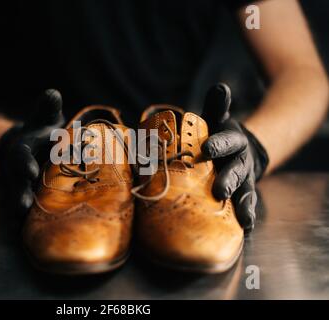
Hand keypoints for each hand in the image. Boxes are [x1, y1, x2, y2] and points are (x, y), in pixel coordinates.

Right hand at [0, 89, 64, 214]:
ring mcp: (21, 187)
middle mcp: (18, 172)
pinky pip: (25, 212)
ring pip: (20, 201)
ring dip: (23, 212)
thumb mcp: (43, 117)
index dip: (26, 164)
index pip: (23, 158)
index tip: (32, 170)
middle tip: (26, 205)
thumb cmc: (41, 131)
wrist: (26, 148)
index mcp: (22, 152)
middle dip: (21, 193)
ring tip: (25, 224)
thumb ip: (46, 106)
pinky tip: (27, 234)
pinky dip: (24, 223)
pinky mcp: (27, 198)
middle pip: (18, 184)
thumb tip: (53, 94)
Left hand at [201, 83, 268, 231]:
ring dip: (243, 204)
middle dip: (228, 180)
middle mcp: (240, 162)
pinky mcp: (241, 194)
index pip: (226, 142)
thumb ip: (218, 105)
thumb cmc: (220, 134)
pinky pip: (244, 205)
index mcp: (231, 142)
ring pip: (245, 192)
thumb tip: (220, 87)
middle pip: (236, 171)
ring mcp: (243, 180)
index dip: (218, 145)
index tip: (207, 149)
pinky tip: (245, 229)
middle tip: (219, 190)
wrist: (241, 150)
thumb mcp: (219, 118)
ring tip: (244, 219)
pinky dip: (245, 216)